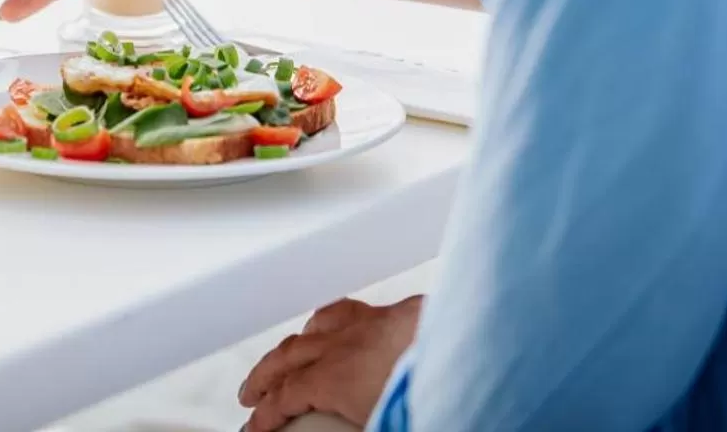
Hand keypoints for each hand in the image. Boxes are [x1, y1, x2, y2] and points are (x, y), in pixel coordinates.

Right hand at [238, 297, 422, 431]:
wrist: (475, 351)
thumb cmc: (431, 391)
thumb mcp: (380, 423)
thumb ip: (359, 423)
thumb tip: (340, 429)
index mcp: (335, 378)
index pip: (284, 397)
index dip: (263, 416)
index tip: (253, 427)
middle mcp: (346, 344)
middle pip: (288, 357)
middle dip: (263, 376)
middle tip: (251, 393)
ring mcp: (372, 323)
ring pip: (316, 326)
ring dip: (292, 344)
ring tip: (283, 356)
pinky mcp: (400, 311)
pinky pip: (349, 308)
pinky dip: (329, 318)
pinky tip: (332, 321)